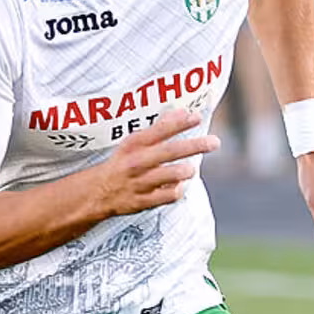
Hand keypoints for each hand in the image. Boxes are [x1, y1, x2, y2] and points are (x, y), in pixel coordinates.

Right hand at [94, 109, 218, 216]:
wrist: (99, 192)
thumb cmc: (123, 163)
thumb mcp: (135, 142)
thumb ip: (159, 128)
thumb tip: (183, 112)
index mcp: (134, 144)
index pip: (159, 130)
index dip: (179, 123)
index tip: (197, 117)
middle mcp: (136, 162)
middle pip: (170, 151)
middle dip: (195, 145)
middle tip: (214, 142)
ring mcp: (140, 183)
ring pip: (172, 175)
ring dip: (186, 171)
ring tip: (190, 169)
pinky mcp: (143, 201)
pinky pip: (169, 195)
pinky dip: (178, 189)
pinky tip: (178, 185)